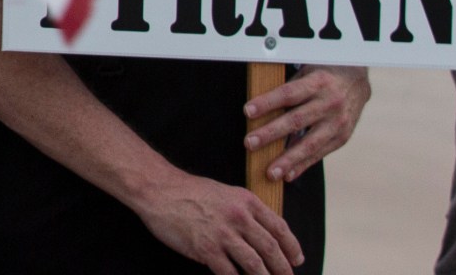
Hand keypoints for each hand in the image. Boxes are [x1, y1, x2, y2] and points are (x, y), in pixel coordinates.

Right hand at [131, 168, 304, 274]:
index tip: (297, 260)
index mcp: (246, 201)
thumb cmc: (190, 191)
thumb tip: (263, 233)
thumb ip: (245, 210)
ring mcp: (222, 233)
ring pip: (254, 264)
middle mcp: (239, 217)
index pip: (280, 228)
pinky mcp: (205, 248)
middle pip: (271, 249)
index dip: (292, 248)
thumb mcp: (226, 193)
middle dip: (283, 269)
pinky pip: (228, 272)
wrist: (158, 189)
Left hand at [247, 64, 369, 182]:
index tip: (247, 111)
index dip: (268, 103)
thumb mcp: (306, 72)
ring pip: (310, 143)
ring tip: (270, 173)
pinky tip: (287, 175)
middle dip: (271, 133)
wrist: (357, 81)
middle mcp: (329, 103)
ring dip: (287, 159)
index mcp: (317, 83)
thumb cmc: (322, 76)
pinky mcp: (342, 137)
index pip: (288, 94)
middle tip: (249, 143)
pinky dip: (302, 165)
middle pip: (296, 120)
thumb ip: (287, 89)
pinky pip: (319, 154)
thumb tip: (257, 108)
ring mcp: (338, 123)